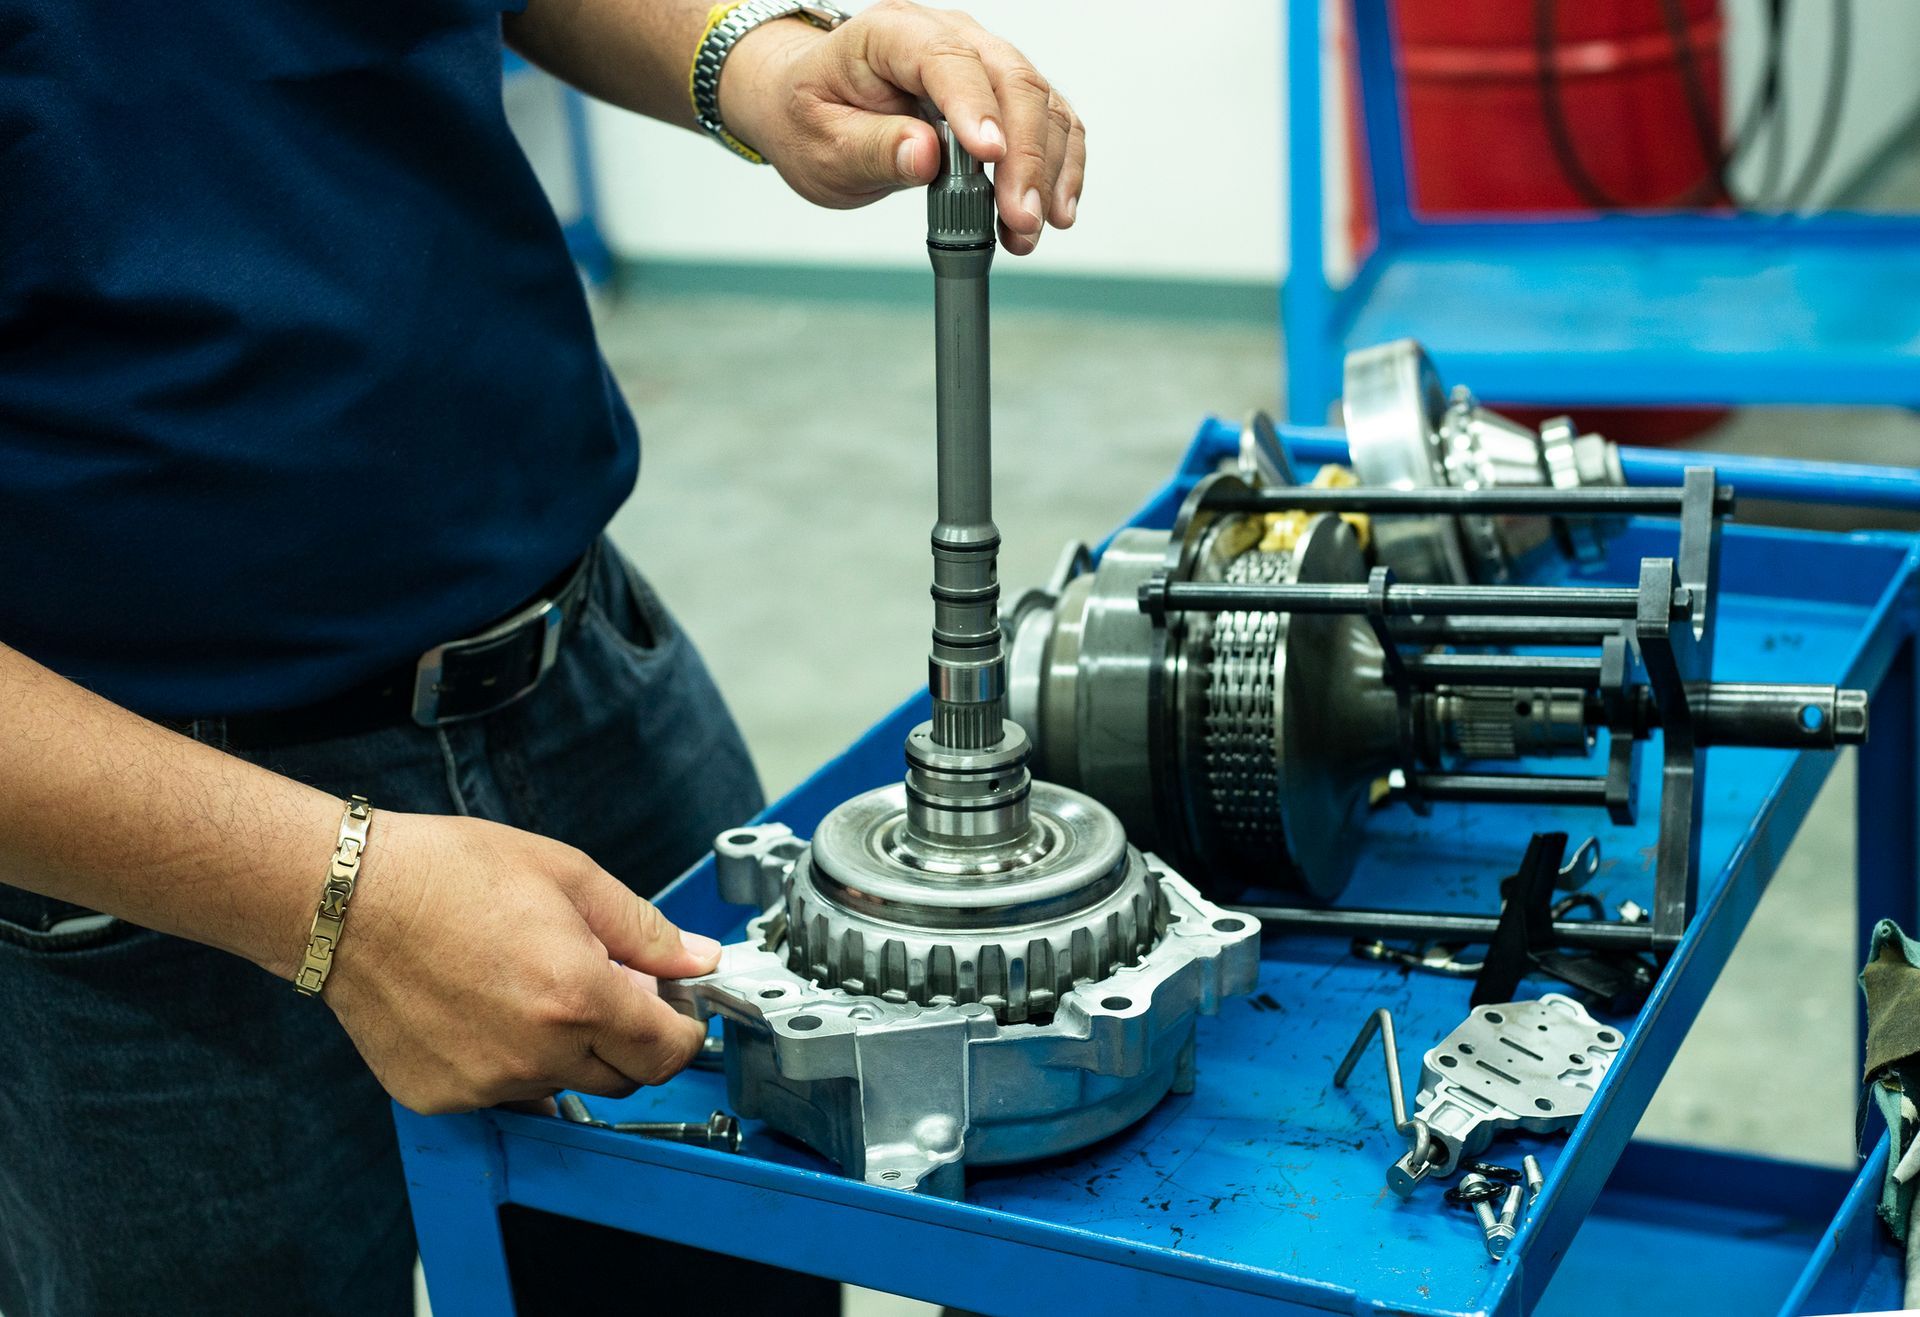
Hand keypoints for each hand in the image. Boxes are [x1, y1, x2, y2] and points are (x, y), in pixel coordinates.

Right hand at [322, 811, 718, 1114]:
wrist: (349, 899)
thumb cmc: (449, 874)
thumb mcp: (569, 877)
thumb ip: (644, 929)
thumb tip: (696, 959)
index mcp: (577, 998)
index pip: (668, 1052)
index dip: (683, 1030)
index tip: (676, 1011)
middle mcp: (535, 1053)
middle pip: (623, 1078)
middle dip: (630, 1039)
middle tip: (605, 986)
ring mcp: (485, 1082)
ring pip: (562, 1086)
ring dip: (569, 1050)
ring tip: (533, 987)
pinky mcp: (442, 1096)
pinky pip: (503, 1094)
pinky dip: (512, 1063)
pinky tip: (489, 1010)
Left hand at [719, 0, 1084, 254]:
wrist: (811, 107)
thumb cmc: (811, 116)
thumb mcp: (822, 143)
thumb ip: (872, 148)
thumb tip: (923, 155)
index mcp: (891, 35)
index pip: (945, 58)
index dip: (975, 105)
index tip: (990, 156)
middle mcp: (946, 37)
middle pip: (1010, 79)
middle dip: (1025, 154)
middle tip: (1022, 217)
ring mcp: (981, 62)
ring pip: (1041, 101)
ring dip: (1046, 170)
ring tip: (1028, 229)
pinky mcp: (1002, 95)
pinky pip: (1050, 121)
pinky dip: (1060, 166)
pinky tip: (1055, 209)